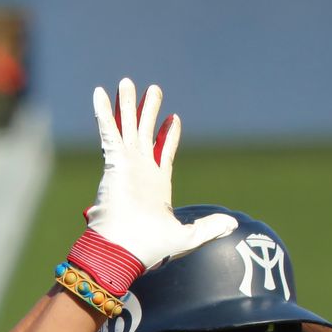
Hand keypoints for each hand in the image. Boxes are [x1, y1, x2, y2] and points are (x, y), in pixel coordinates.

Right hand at [71, 78, 235, 294]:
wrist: (124, 250)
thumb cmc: (150, 248)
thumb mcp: (187, 236)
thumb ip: (209, 227)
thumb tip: (232, 224)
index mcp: (156, 185)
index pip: (163, 151)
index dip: (168, 134)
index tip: (174, 117)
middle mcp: (140, 171)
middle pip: (144, 132)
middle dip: (147, 111)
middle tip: (153, 89)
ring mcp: (126, 164)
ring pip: (126, 126)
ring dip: (126, 104)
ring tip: (127, 82)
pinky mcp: (114, 162)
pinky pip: (108, 131)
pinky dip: (104, 112)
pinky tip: (99, 92)